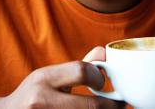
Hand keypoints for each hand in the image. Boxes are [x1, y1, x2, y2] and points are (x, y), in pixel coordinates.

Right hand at [0, 47, 123, 108]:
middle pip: (92, 106)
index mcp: (43, 78)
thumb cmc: (32, 96)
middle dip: (112, 107)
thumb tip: (104, 51)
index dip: (99, 78)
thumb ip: (77, 68)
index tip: (103, 83)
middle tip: (122, 105)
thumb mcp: (49, 77)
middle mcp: (41, 100)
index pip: (82, 72)